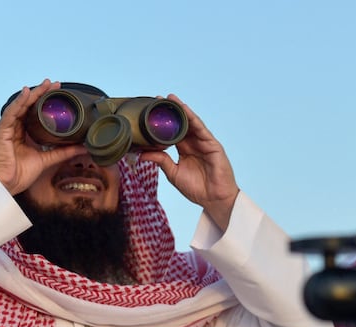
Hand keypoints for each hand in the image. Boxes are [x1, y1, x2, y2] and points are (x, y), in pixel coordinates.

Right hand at [0, 79, 87, 194]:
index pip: (34, 113)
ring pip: (21, 106)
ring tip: (45, 85)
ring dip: (33, 94)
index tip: (59, 94)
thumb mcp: (46, 160)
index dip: (45, 102)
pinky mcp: (1, 130)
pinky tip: (28, 93)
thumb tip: (83, 148)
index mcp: (22, 134)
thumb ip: (63, 152)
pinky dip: (20, 102)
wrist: (5, 185)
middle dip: (41, 94)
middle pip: (28, 106)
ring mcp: (6, 127)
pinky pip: (12, 112)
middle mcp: (13, 128)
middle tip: (55, 84)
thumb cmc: (19, 174)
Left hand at [140, 95, 238, 230]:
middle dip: (171, 112)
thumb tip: (142, 154)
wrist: (214, 199)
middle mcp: (194, 144)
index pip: (172, 133)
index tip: (150, 113)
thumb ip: (161, 161)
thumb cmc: (196, 189)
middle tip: (157, 99)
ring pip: (191, 123)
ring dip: (181, 110)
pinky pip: (201, 129)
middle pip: (181, 124)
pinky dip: (193, 118)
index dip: (162, 124)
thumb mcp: (173, 173)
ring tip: (170, 99)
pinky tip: (184, 110)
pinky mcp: (212, 145)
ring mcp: (204, 143)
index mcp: (184, 150)